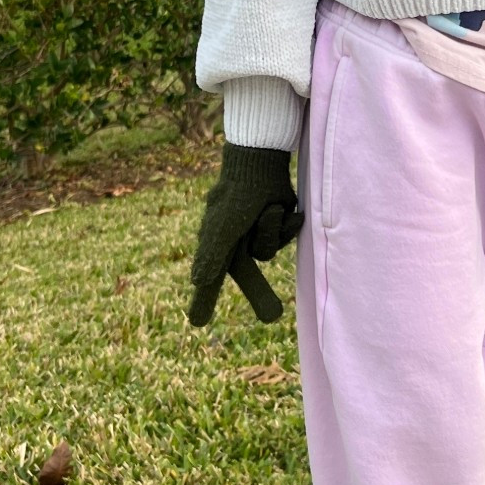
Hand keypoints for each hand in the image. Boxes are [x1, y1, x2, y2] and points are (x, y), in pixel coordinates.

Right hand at [189, 143, 302, 324]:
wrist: (260, 162)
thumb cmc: (237, 195)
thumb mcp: (223, 228)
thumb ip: (212, 255)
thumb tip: (197, 281)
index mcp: (216, 245)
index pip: (209, 280)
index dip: (203, 301)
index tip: (197, 322)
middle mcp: (234, 242)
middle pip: (249, 276)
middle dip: (260, 294)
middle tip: (273, 316)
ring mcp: (254, 233)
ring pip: (270, 250)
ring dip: (273, 231)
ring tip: (270, 210)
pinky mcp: (274, 223)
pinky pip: (284, 236)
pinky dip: (287, 224)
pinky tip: (285, 209)